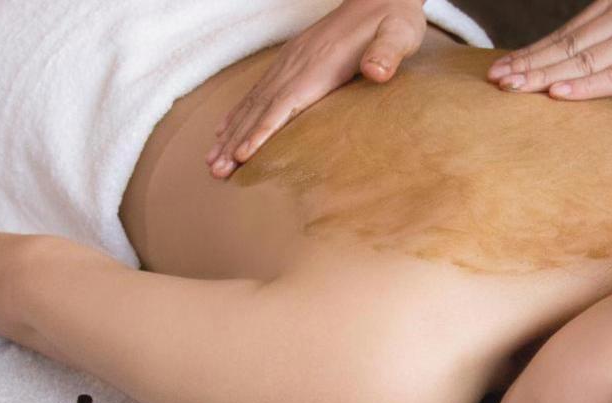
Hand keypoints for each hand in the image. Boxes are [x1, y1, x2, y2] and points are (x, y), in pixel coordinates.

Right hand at [206, 0, 425, 178]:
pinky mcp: (291, 61)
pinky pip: (258, 91)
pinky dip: (238, 113)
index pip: (284, 104)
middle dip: (236, 141)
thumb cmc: (394, 21)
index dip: (262, 130)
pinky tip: (225, 129)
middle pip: (259, 108)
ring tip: (212, 161)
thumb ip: (387, 53)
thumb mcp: (399, 35)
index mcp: (320, 65)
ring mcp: (291, 62)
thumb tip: (377, 71)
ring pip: (253, 102)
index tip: (242, 155)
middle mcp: (297, 64)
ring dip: (231, 133)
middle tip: (216, 171)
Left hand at [486, 0, 611, 99]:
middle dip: (528, 63)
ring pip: (583, 61)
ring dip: (543, 76)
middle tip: (496, 80)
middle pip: (568, 45)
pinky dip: (583, 86)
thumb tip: (590, 61)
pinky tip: (556, 93)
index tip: (505, 65)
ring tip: (512, 87)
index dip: (535, 50)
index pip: (569, 31)